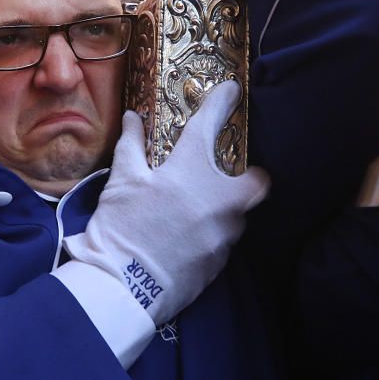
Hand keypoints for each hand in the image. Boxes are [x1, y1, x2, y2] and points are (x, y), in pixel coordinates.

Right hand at [63, 80, 269, 325]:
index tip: (232, 91)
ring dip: (224, 209)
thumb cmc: (121, 228)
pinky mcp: (219, 263)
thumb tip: (132, 118)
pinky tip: (187, 237)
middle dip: (251, 176)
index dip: (223, 102)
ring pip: (239, 215)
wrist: (123, 288)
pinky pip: (224, 241)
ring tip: (197, 210)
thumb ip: (132, 146)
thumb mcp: (122, 181)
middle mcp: (219, 200)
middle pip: (257, 182)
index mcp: (193, 171)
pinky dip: (211, 235)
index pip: (212, 124)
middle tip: (231, 174)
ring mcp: (224, 235)